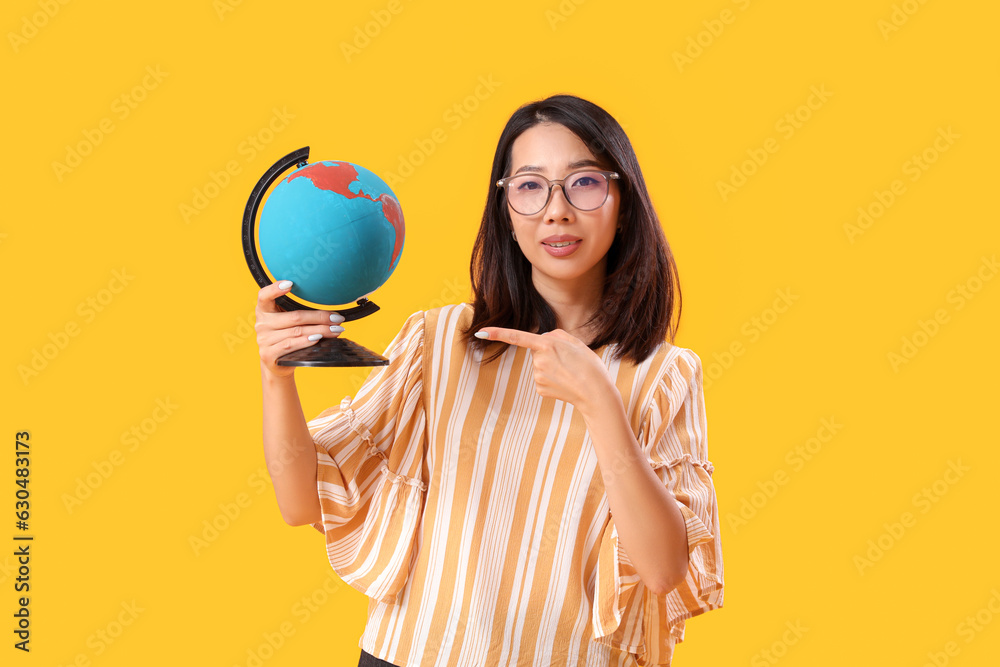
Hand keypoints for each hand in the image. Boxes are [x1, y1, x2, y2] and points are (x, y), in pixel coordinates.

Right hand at [255, 280, 345, 377]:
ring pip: (297, 332)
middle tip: (337, 318)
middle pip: (294, 317)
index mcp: (264, 310)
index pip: (264, 295)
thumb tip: (331, 313)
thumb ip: (300, 314)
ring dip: (320, 330)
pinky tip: (318, 339)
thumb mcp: (288, 322)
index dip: (275, 289)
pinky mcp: (269, 354)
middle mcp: (262, 324)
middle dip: (319, 317)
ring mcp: (264, 340)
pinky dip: (306, 341)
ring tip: (335, 330)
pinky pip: (291, 345)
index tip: (290, 283)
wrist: (277, 364)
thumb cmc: (286, 337)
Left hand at [476, 327, 617, 414]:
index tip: (480, 333)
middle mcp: (538, 360)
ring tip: (570, 371)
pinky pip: (542, 378)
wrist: (596, 393)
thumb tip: (542, 339)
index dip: (497, 333)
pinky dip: (552, 379)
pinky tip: (564, 382)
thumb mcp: (575, 342)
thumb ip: (555, 335)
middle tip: (569, 359)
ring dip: (552, 366)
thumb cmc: (589, 365)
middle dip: (549, 352)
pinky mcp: (539, 388)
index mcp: (547, 344)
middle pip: (537, 350)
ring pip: (540, 365)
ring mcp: (537, 376)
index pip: (517, 337)